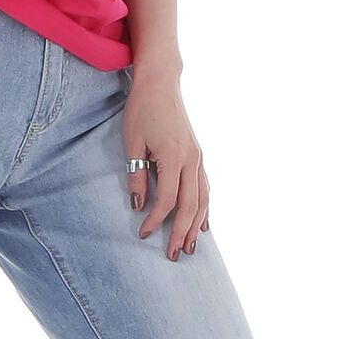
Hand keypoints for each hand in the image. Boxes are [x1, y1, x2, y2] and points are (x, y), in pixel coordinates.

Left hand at [123, 63, 210, 261]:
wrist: (160, 83)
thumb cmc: (142, 109)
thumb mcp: (132, 141)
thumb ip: (136, 174)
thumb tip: (137, 205)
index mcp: (173, 157)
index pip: (166, 200)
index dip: (154, 220)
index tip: (142, 233)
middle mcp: (191, 160)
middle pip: (189, 206)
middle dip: (181, 233)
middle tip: (174, 255)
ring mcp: (198, 157)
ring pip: (203, 199)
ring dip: (197, 224)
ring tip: (191, 246)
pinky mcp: (198, 154)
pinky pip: (206, 187)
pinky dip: (205, 207)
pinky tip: (204, 222)